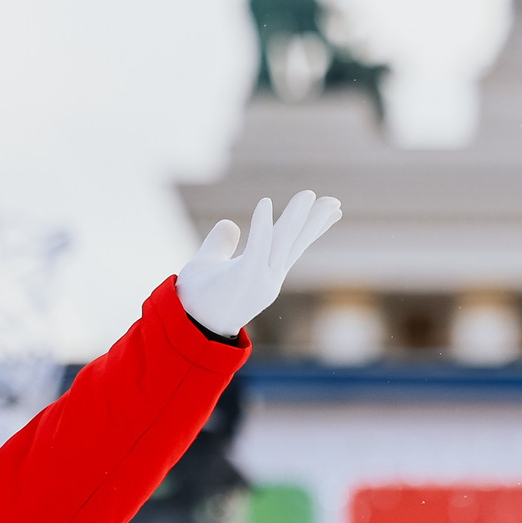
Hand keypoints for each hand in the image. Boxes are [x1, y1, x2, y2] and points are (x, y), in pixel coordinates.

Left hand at [175, 191, 341, 339]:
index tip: (333, 212)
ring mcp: (259, 279)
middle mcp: (268, 278)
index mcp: (263, 274)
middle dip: (314, 221)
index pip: (293, 247)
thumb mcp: (208, 264)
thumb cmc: (196, 299)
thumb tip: (228, 223)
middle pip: (295, 243)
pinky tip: (265, 202)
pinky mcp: (244, 278)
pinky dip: (262, 224)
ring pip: (282, 242)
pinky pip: (257, 247)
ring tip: (309, 195)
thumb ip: (219, 244)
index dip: (312, 228)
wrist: (187, 328)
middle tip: (334, 202)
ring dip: (296, 217)